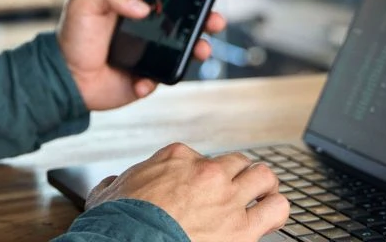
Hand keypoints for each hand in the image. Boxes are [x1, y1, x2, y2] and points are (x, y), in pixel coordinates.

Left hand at [57, 0, 226, 111]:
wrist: (62, 76)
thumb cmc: (72, 36)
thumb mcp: (85, 4)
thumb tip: (143, 7)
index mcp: (135, 11)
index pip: (168, 3)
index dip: (189, 1)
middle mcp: (146, 34)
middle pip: (184, 27)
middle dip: (204, 24)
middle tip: (214, 23)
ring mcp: (148, 58)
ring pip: (181, 54)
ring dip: (196, 52)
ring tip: (200, 51)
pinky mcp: (143, 81)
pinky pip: (160, 80)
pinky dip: (155, 81)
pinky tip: (141, 81)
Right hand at [86, 143, 288, 241]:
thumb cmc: (119, 222)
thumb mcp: (108, 193)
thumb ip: (116, 183)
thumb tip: (111, 185)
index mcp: (176, 159)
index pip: (199, 156)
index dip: (200, 173)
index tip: (197, 187)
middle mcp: (207, 172)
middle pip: (237, 162)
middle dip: (238, 175)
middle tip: (237, 188)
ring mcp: (228, 197)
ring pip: (264, 176)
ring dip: (264, 186)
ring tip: (263, 196)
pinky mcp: (243, 227)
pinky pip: (277, 208)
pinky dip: (277, 210)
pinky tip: (271, 216)